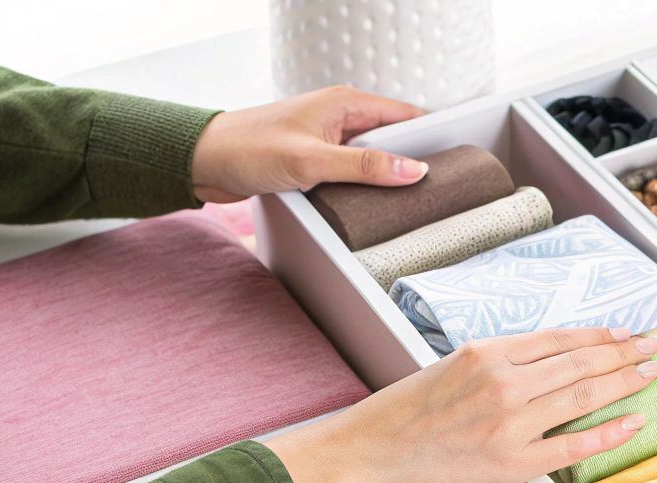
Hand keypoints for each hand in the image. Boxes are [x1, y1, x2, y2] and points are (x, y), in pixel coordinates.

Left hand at [190, 86, 427, 202]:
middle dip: (412, 161)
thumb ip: (365, 167)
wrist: (204, 160)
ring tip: (408, 200)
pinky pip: (353, 171)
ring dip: (386, 177)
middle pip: (393, 138)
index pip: (405, 115)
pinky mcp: (316, 158)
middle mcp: (340, 116)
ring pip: (373, 158)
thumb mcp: (312, 160)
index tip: (452, 161)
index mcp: (344, 103)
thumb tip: (414, 171)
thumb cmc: (249, 149)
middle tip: (436, 189)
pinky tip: (372, 205)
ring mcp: (328, 138)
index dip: (430, 136)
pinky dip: (364, 186)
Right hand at [264, 328, 656, 482]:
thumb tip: (534, 368)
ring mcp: (512, 423)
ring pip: (585, 393)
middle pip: (581, 361)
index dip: (599, 334)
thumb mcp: (444, 371)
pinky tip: (635, 420)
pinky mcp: (513, 463)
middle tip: (655, 346)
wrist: (364, 459)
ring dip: (626, 380)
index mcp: (485, 354)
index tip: (624, 332)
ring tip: (652, 372)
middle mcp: (504, 382)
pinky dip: (610, 430)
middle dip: (625, 351)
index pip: (559, 338)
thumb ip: (490, 367)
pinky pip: (574, 443)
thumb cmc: (397, 418)